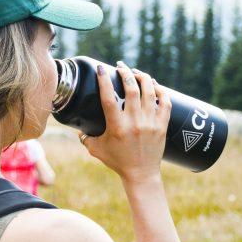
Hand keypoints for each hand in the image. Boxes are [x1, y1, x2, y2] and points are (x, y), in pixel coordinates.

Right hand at [78, 60, 171, 182]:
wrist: (141, 174)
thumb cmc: (117, 161)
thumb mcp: (96, 150)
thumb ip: (85, 137)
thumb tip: (76, 127)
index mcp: (117, 127)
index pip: (109, 98)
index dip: (104, 80)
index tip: (101, 68)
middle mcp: (135, 122)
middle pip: (132, 89)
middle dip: (125, 73)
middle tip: (120, 66)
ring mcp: (150, 123)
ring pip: (150, 92)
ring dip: (142, 77)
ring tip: (136, 72)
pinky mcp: (162, 125)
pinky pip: (165, 102)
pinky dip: (160, 90)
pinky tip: (153, 84)